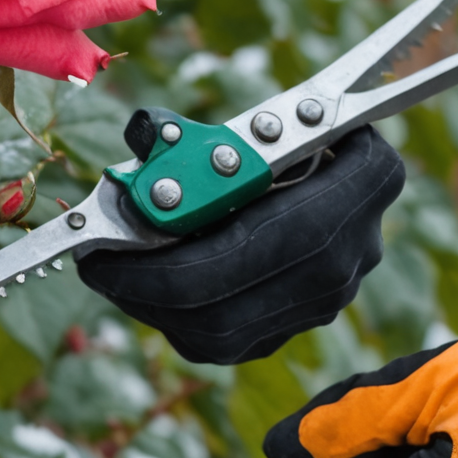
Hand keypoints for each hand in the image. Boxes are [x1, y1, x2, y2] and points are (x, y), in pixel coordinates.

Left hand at [75, 126, 404, 364]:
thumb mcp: (253, 116)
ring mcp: (331, 297)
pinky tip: (147, 290)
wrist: (340, 171)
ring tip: (113, 275)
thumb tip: (143, 144)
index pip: (251, 240)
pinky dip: (177, 318)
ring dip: (154, 305)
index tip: (108, 242)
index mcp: (361, 180)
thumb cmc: (286, 133)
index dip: (166, 256)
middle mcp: (352, 250)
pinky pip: (230, 341)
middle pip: (225, 296)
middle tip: (95, 265)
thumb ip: (203, 136)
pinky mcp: (306, 323)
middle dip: (145, 285)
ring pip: (223, 330)